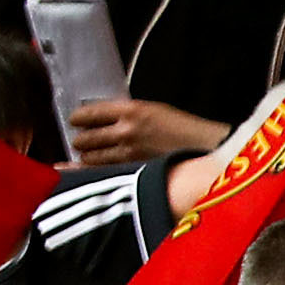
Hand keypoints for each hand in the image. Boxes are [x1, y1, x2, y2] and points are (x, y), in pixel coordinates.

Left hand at [66, 98, 223, 165]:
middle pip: (84, 139)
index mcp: (131, 110)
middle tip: (84, 142)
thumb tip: (98, 118)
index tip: (75, 122)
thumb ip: (125, 114)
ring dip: (88, 158)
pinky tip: (82, 172)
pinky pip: (102, 174)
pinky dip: (91, 173)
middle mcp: (126, 131)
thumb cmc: (183, 128)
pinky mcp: (135, 173)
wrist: (208, 149)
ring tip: (93, 156)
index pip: (88, 114)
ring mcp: (130, 154)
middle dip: (81, 141)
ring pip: (90, 159)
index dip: (77, 119)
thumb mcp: (153, 110)